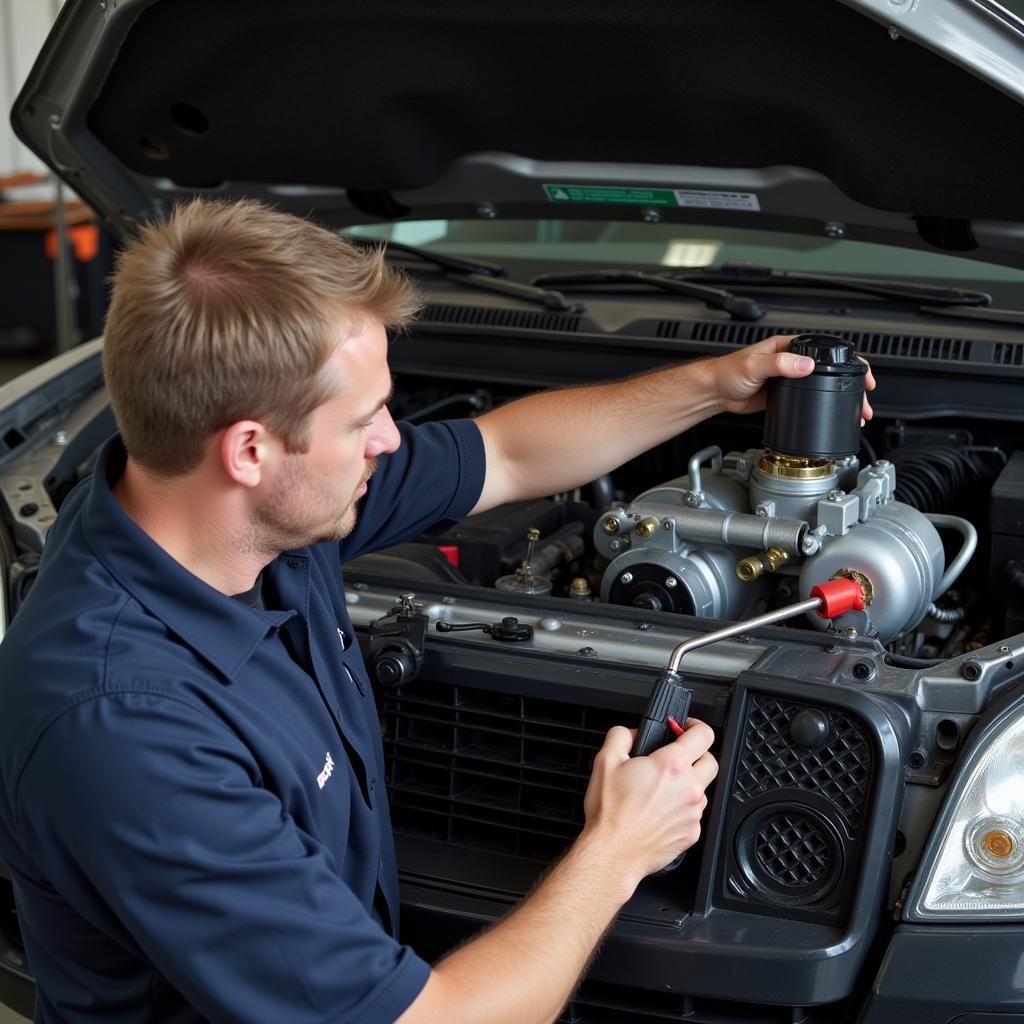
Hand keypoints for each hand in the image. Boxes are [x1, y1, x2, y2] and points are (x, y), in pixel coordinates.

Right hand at [582, 719, 717, 884]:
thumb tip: (631, 732)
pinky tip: (662, 810)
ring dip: (689, 782)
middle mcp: (688, 787)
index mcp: (671, 765)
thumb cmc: (610, 812)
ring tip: (664, 787)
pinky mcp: (692, 833)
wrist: (613, 852)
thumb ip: (621, 735)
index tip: (684, 727)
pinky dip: (683, 807)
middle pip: (711, 761)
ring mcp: (693, 812)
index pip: (703, 735)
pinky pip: (695, 813)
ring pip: (703, 788)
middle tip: (677, 756)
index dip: (694, 725)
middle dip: (696, 754)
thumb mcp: (605, 761)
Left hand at [707, 334, 875, 422]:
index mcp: (788, 347)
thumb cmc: (728, 372)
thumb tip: (805, 365)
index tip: (863, 373)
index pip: (826, 350)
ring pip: (822, 387)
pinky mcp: (784, 396)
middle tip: (864, 399)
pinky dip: (821, 408)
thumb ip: (780, 364)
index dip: (849, 361)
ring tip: (854, 413)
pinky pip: (807, 400)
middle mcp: (791, 361)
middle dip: (851, 385)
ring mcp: (789, 379)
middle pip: (829, 371)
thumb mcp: (754, 365)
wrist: (715, 392)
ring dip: (839, 399)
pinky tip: (829, 416)